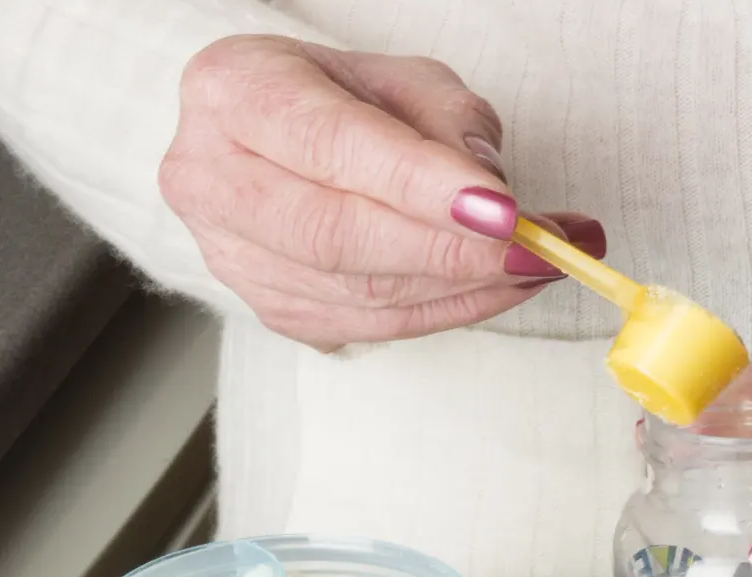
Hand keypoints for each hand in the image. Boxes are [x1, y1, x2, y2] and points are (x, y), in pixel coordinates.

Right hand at [160, 36, 603, 348]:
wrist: (275, 139)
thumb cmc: (338, 98)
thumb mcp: (399, 77)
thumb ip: (447, 119)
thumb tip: (488, 188)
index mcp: (234, 92)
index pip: (332, 147)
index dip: (419, 185)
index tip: (500, 211)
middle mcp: (211, 177)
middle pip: (338, 235)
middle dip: (451, 251)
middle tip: (536, 250)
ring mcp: (232, 254)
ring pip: (359, 291)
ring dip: (464, 287)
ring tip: (540, 263)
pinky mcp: (269, 307)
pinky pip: (369, 324)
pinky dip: (444, 311)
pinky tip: (497, 288)